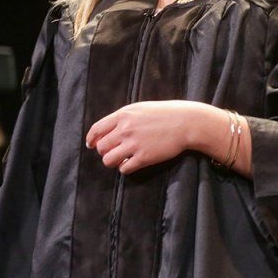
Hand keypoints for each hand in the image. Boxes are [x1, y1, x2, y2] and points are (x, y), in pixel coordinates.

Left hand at [86, 100, 240, 174]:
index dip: (91, 139)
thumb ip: (124, 118)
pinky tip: (132, 163)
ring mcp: (134, 144)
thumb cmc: (166, 114)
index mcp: (123, 115)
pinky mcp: (143, 158)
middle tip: (114, 152)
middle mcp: (125, 130)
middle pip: (101, 147)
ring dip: (113, 162)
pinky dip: (125, 168)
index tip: (91, 145)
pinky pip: (124, 169)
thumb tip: (108, 130)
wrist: (186, 122)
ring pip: (108, 160)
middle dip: (105, 151)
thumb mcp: (141, 108)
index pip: (96, 129)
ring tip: (121, 160)